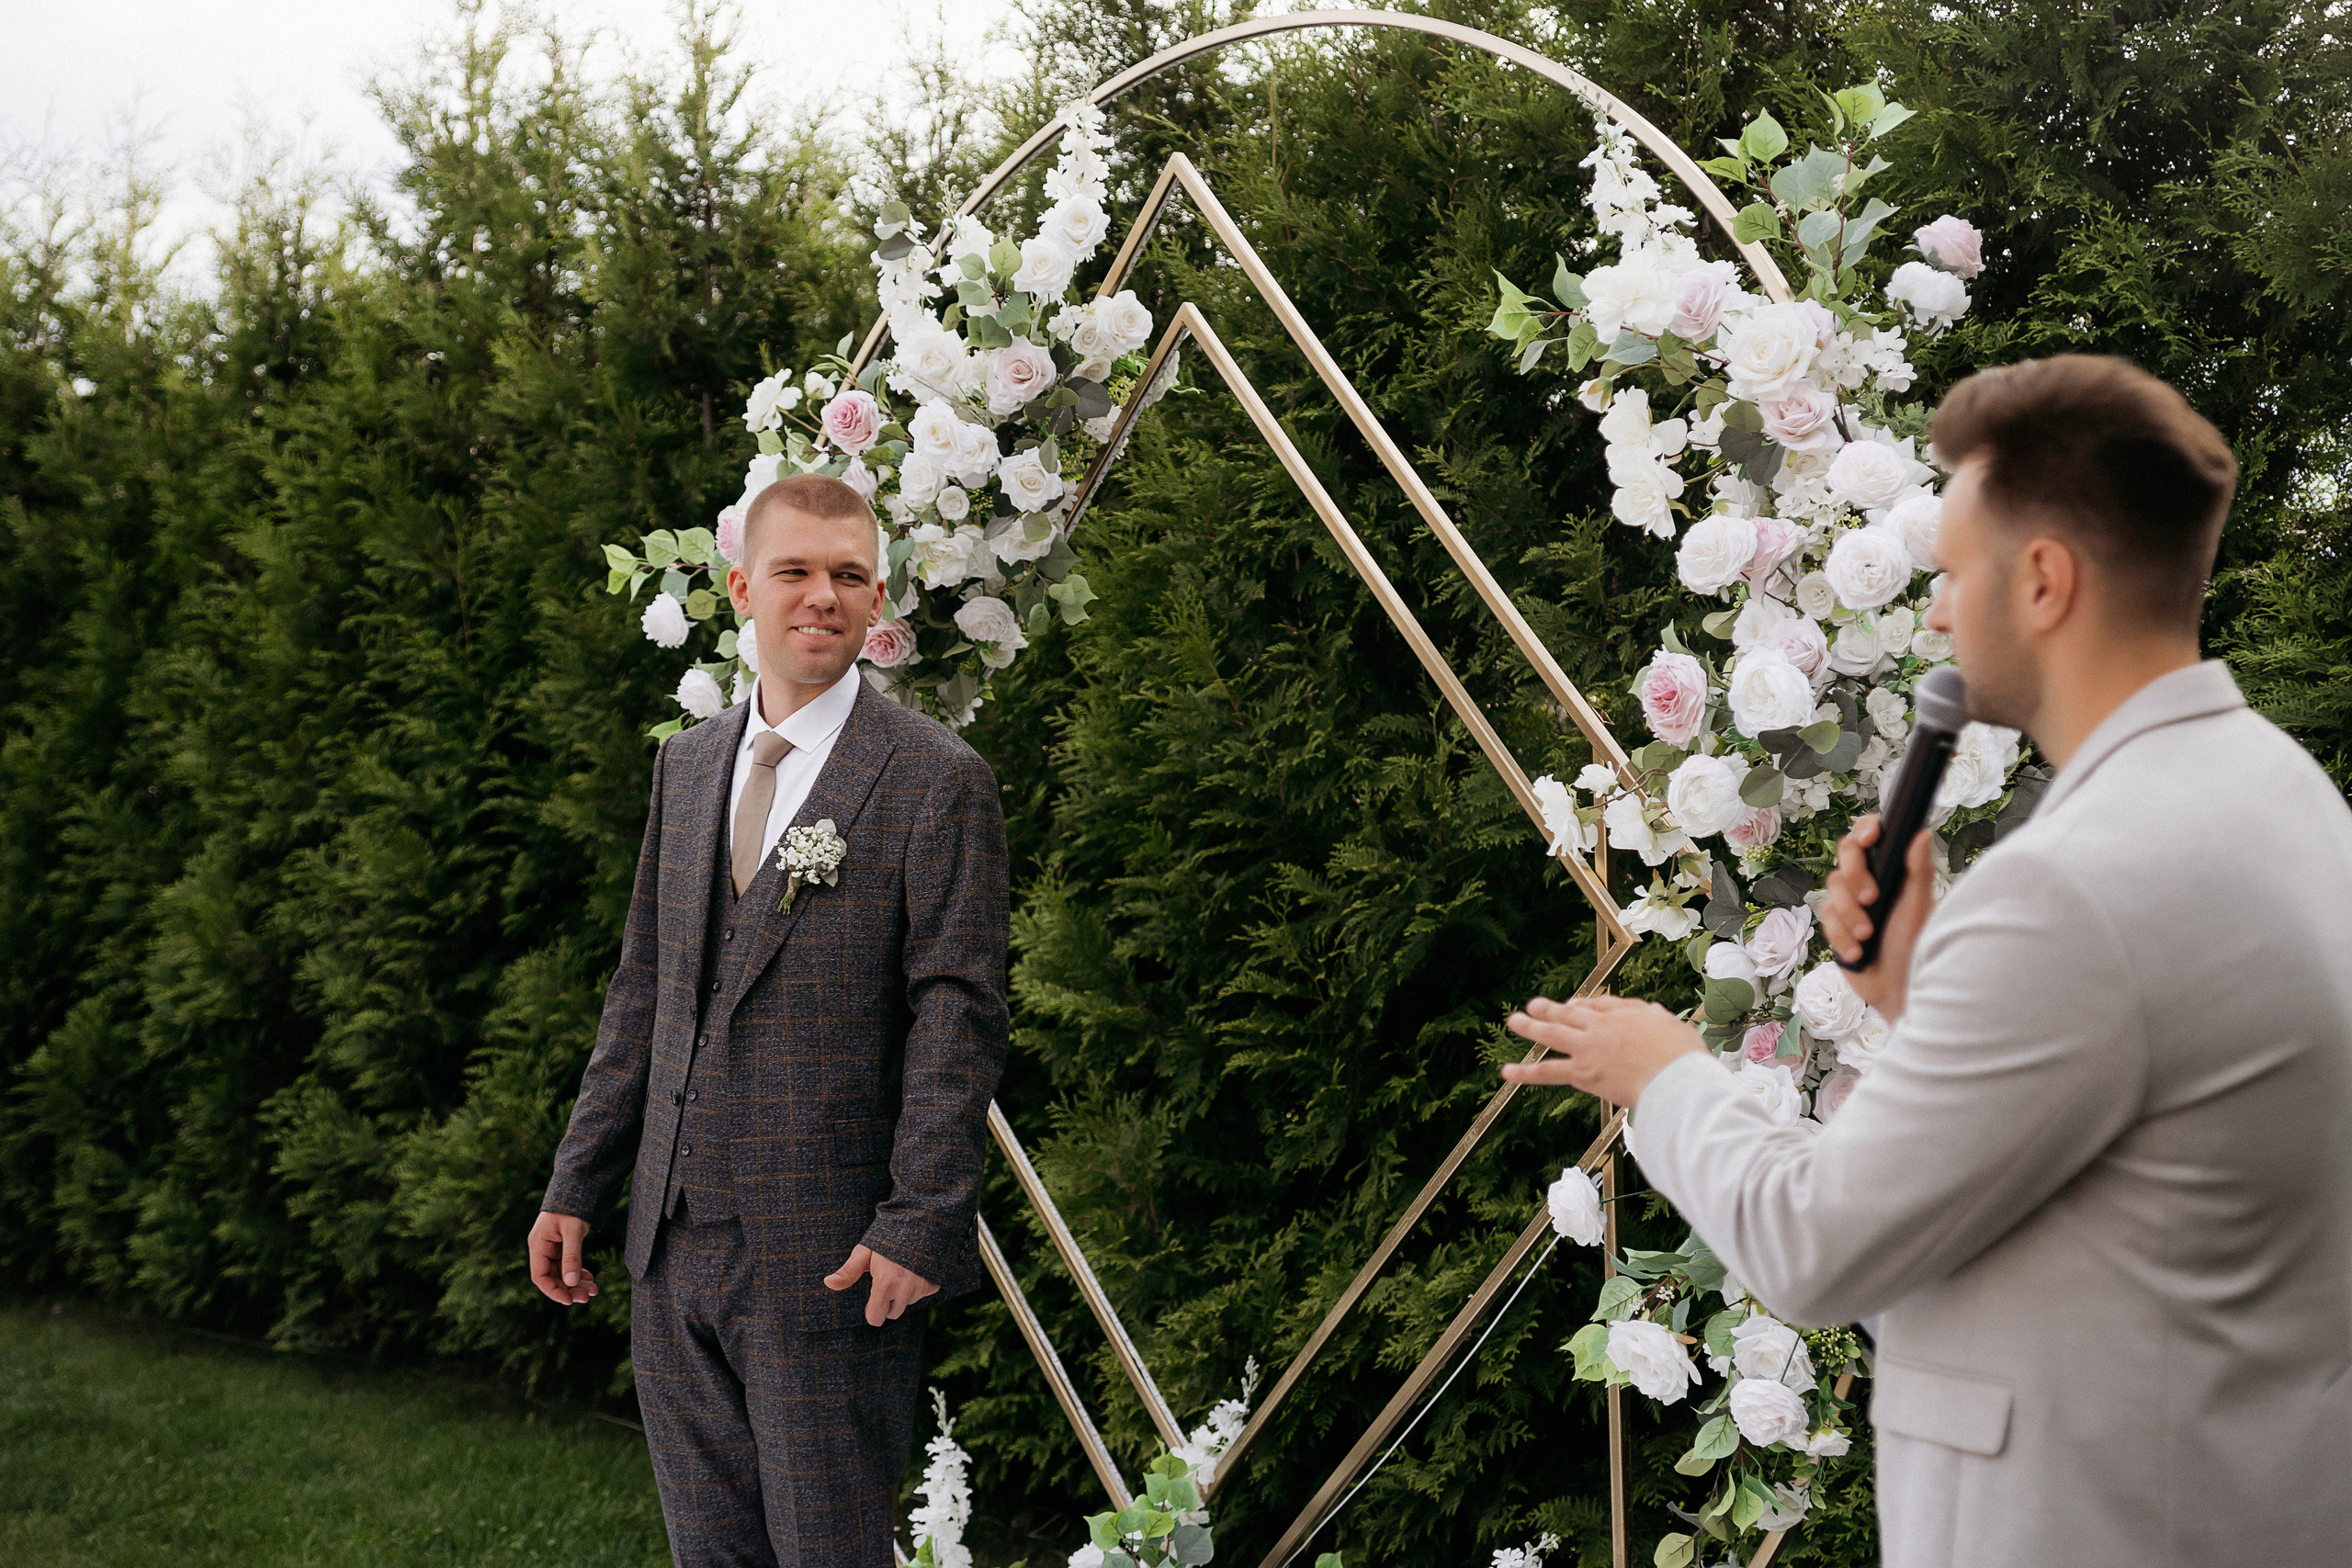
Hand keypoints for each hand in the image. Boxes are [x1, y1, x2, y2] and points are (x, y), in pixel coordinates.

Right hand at [527, 1211, 596, 1306]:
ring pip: (561, 1273)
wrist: (579, 1187)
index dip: (553, 1291)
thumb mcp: (573, 1231)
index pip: (539, 1276)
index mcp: (538, 1244)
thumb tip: (571, 1282)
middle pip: (552, 1277)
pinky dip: (578, 1273)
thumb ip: (571, 1256)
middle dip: (569, 1289)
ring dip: (576, 1283)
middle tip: (587, 1297)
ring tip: (593, 1291)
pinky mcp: (562, 1246)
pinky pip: (568, 1265)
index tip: (569, 1301)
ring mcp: (552, 1248)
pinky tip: (590, 1279)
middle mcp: (542, 1248)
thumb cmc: (573, 1206)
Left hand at [825, 1244, 937, 1327]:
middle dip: (888, 1302)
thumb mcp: (865, 1252)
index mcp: (886, 1284)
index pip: (875, 1318)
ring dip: (903, 1293)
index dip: (871, 1310)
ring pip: (907, 1303)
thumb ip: (848, 1271)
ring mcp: (922, 1288)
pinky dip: (918, 1286)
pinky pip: (922, 1295)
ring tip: (902, 1270)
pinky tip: (915, 1270)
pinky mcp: (934, 1285)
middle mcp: (906, 1290)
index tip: (871, 1297)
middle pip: (892, 1313)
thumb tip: (828, 1282)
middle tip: (887, 1279)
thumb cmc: (888, 1237)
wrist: (920, 1222)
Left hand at [1500, 995, 1704, 1106]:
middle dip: (1551, 1009)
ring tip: (1513, 1022)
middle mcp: (1603, 1027)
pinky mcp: (1582, 1072)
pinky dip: (1525, 1073)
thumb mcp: (1673, 1026)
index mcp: (1625, 1014)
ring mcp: (1589, 1048)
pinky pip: (1548, 1071)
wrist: (1677, 1078)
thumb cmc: (1683, 1057)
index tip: (1573, 1006)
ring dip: (1531, 1028)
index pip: (1597, 1005)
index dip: (1583, 1006)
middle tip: (1533, 1006)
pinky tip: (1507, 1072)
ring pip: (1553, 1034)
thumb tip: (1654, 1012)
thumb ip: (1657, 1018)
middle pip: (1571, 1013)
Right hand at [1819, 813, 1936, 1022]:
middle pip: (1846, 856)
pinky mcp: (1837, 926)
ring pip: (1832, 890)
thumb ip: (1919, 871)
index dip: (1865, 830)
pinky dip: (1842, 936)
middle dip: (1855, 876)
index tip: (1870, 838)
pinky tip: (1858, 952)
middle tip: (1871, 898)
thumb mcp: (1919, 908)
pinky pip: (1826, 920)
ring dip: (1850, 914)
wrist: (1901, 991)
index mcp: (1892, 871)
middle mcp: (1870, 881)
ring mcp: (1851, 904)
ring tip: (1868, 935)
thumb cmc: (1918, 948)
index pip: (1871, 837)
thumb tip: (1922, 832)